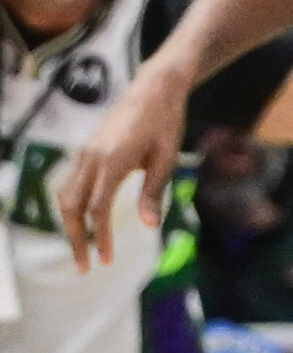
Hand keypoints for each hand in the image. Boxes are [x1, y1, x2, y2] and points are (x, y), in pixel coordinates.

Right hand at [57, 55, 191, 271]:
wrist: (155, 87)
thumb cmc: (166, 121)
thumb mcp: (167, 157)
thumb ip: (154, 191)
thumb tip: (149, 227)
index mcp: (113, 160)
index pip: (98, 209)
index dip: (100, 237)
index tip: (105, 260)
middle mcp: (92, 157)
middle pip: (72, 206)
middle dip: (76, 238)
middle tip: (86, 265)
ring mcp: (86, 152)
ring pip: (66, 195)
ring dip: (70, 224)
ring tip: (83, 248)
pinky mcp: (86, 150)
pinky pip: (71, 183)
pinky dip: (72, 206)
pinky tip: (83, 221)